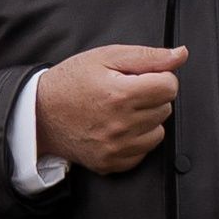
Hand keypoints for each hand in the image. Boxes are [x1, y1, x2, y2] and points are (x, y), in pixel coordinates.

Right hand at [33, 43, 186, 174]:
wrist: (39, 114)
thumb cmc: (70, 83)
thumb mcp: (105, 57)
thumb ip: (147, 56)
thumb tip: (180, 55)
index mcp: (121, 94)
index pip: (169, 86)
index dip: (158, 77)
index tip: (140, 77)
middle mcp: (121, 125)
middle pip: (165, 108)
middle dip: (150, 97)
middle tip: (124, 92)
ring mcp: (117, 148)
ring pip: (158, 131)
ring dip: (146, 120)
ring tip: (120, 111)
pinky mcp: (112, 163)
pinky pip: (143, 152)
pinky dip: (135, 140)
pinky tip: (117, 128)